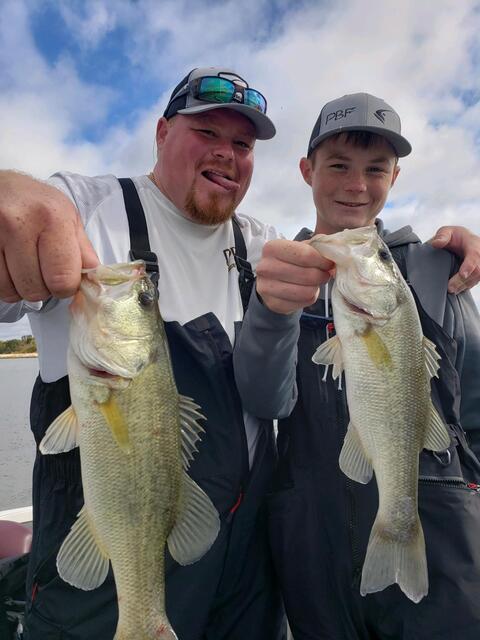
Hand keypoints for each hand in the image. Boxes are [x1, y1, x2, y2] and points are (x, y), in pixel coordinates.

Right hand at [0, 171, 98, 301]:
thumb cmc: (36, 203)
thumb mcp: (68, 217)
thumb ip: (83, 251)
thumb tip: (95, 281)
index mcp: (52, 218)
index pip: (62, 279)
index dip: (66, 288)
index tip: (64, 280)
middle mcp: (19, 224)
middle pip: (36, 290)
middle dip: (43, 288)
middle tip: (42, 269)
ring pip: (11, 292)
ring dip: (20, 287)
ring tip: (23, 265)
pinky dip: (4, 283)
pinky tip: (8, 265)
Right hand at [256, 239, 332, 313]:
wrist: (271, 282)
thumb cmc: (288, 262)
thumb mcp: (299, 248)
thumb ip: (316, 248)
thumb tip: (335, 257)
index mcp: (272, 248)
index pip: (306, 255)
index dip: (323, 261)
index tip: (328, 263)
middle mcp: (266, 268)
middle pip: (308, 275)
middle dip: (322, 275)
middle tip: (324, 274)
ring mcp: (267, 287)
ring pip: (307, 291)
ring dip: (316, 287)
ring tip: (315, 283)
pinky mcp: (274, 304)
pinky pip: (303, 302)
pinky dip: (310, 297)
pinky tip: (305, 291)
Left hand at [429, 226, 479, 293]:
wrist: (462, 241)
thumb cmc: (455, 237)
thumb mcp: (446, 231)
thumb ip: (442, 236)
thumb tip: (436, 243)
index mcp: (473, 243)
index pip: (474, 254)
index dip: (469, 265)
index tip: (462, 274)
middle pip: (478, 270)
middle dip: (464, 280)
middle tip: (450, 288)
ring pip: (477, 277)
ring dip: (464, 285)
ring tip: (451, 290)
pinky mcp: (478, 272)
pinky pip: (475, 281)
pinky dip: (466, 286)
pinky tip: (457, 290)